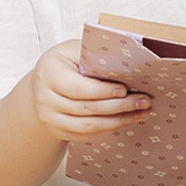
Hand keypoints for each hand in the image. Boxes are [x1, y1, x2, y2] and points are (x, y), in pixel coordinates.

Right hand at [29, 40, 150, 141]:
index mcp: (49, 73)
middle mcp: (45, 99)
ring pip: (89, 126)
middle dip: (119, 106)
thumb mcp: (73, 50)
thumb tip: (122, 63)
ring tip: (140, 113)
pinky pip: (87, 135)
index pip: (78, 88)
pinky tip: (125, 120)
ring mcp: (50, 119)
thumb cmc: (63, 62)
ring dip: (118, 121)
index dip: (102, 91)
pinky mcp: (58, 131)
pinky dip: (109, 129)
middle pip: (86, 108)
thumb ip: (92, 55)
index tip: (125, 89)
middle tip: (143, 101)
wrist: (42, 84)